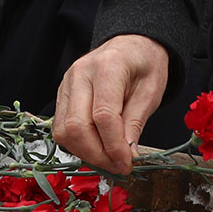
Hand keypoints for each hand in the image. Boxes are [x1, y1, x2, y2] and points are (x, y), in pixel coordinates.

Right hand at [52, 34, 170, 173]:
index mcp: (108, 66)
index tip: (127, 164)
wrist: (132, 44)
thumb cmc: (144, 64)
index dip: (114, 146)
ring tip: (108, 160)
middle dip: (97, 155)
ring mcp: (66, 83)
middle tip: (118, 167)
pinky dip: (77, 144)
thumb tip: (126, 156)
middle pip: (77, 126)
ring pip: (63, 131)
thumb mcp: (151, 90)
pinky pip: (61, 127)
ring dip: (85, 153)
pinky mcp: (62, 94)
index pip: (103, 115)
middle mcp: (80, 73)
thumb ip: (135, 122)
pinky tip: (97, 148)